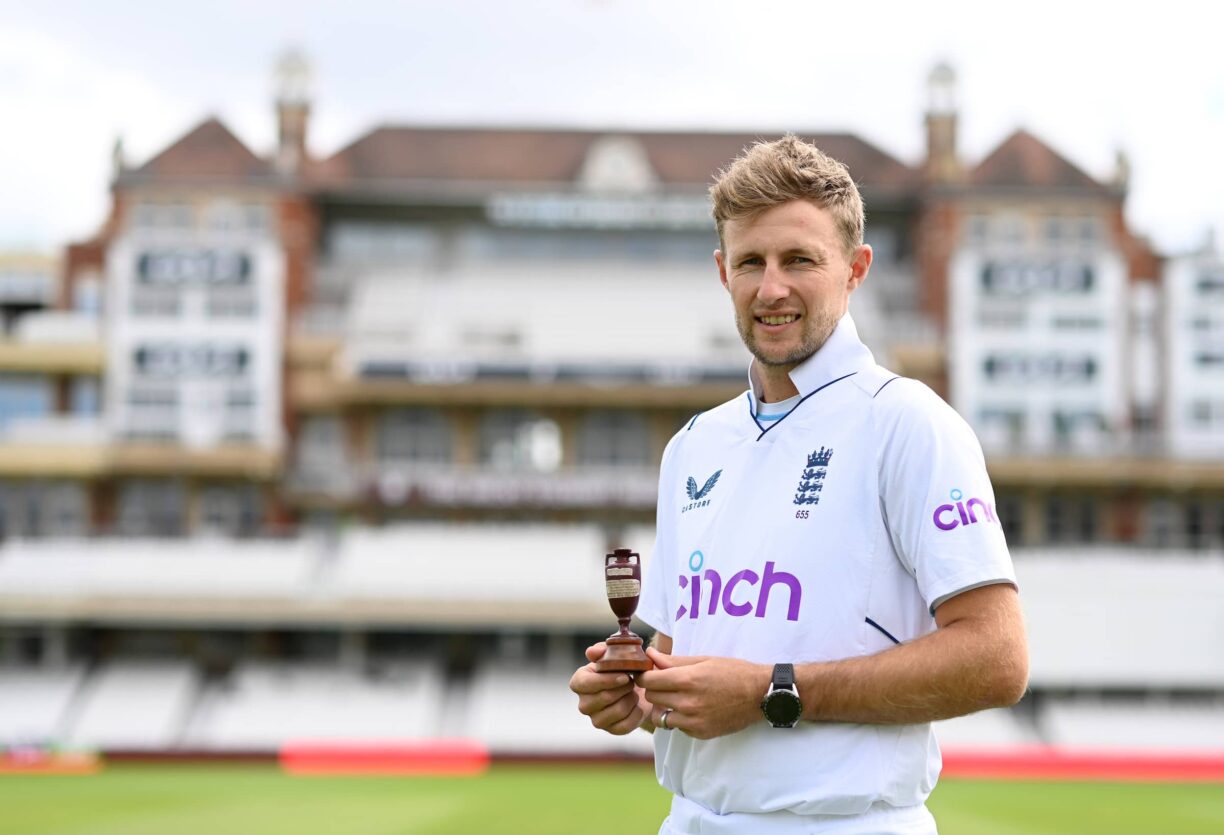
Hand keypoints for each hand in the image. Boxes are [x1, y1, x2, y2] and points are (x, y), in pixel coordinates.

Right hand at [569, 642, 648, 735]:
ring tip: (633, 691)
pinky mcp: (612, 730)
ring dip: (631, 698)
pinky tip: (637, 704)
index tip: (624, 675)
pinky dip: (637, 711)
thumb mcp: (613, 655)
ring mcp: (597, 720)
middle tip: (632, 680)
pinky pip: (627, 723)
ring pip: (618, 710)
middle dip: (623, 688)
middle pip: (604, 697)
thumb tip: (592, 652)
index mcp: (579, 682)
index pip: (585, 683)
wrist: (638, 688)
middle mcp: (584, 704)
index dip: (606, 680)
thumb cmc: (621, 669)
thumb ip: (602, 651)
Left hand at [635, 647, 769, 739]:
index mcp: (688, 680)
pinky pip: (678, 727)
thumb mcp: (703, 660)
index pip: (648, 681)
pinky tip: (694, 709)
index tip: (649, 673)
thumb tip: (649, 655)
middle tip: (666, 683)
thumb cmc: (733, 672)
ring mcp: (694, 721)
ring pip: (661, 716)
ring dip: (665, 707)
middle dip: (655, 689)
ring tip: (678, 698)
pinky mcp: (700, 733)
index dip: (645, 675)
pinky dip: (680, 719)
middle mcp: (688, 703)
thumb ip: (673, 661)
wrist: (760, 695)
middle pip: (651, 698)